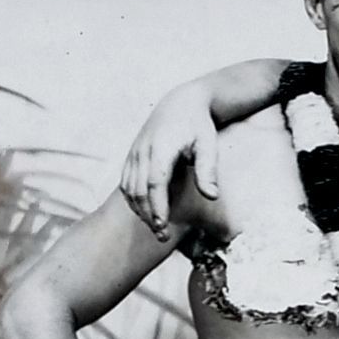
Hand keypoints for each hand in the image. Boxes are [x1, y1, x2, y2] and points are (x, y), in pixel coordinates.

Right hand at [121, 82, 219, 239]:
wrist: (181, 102)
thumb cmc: (198, 125)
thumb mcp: (208, 144)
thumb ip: (208, 170)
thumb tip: (212, 196)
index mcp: (161, 147)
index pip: (154, 182)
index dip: (157, 206)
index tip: (163, 226)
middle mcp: (142, 150)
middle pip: (138, 189)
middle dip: (148, 214)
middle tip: (162, 236)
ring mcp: (134, 152)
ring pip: (128, 188)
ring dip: (140, 210)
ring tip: (156, 228)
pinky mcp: (132, 156)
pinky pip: (126, 182)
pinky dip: (133, 200)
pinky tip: (146, 213)